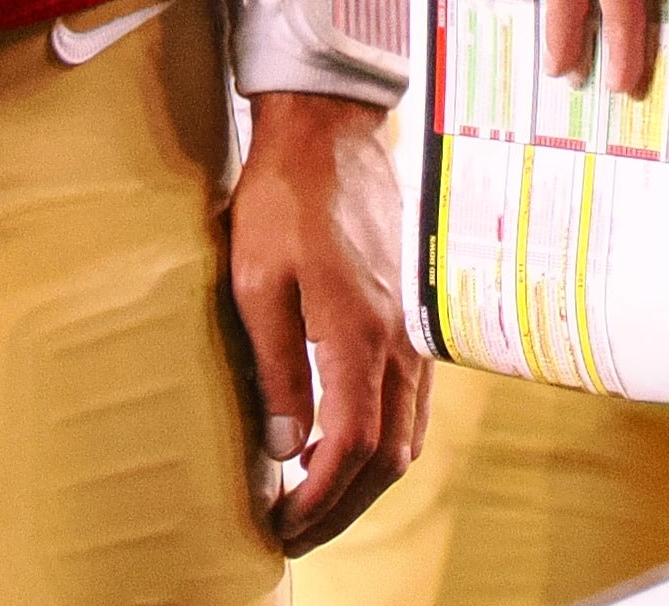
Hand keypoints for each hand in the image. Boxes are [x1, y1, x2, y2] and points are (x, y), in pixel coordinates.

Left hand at [224, 90, 427, 551]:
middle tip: (296, 534)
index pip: (351, 445)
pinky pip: (411, 403)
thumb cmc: (284, 199)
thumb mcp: (257, 280)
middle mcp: (398, 341)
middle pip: (387, 455)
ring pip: (407, 434)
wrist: (329, 135)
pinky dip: (385, 444)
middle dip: (343, 506)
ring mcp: (411, 330)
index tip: (284, 522)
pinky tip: (352, 451)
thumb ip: (277, 366)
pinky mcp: (408, 318)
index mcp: (358, 334)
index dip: (320, 496)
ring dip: (366, 481)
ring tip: (319, 506)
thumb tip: (286, 444)